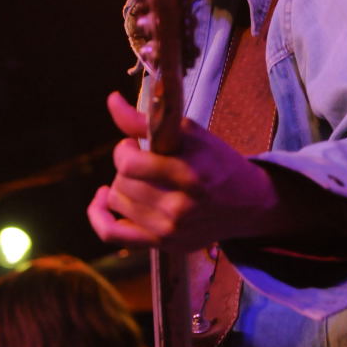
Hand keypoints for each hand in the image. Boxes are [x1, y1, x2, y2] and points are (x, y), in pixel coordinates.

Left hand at [87, 92, 286, 250]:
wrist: (247, 204)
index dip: (124, 150)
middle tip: (143, 161)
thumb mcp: (192, 135)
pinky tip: (102, 199)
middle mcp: (179, 208)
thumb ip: (146, 121)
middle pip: (122, 182)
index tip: (135, 145)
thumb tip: (112, 100)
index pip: (129, 165)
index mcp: (190, 174)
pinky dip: (98, 216)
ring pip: (117, 201)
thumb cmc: (218, 163)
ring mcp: (170, 231)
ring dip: (121, 185)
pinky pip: (112, 234)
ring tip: (139, 179)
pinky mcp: (163, 245)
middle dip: (126, 165)